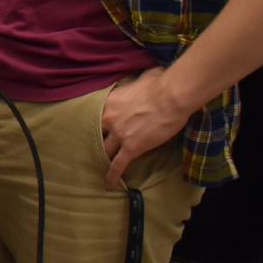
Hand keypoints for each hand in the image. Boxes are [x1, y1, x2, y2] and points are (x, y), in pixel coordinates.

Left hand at [99, 67, 190, 189]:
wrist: (171, 97)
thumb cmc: (160, 83)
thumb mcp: (141, 78)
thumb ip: (134, 82)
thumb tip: (141, 79)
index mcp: (110, 101)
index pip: (95, 113)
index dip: (95, 120)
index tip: (92, 125)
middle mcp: (109, 118)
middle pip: (96, 132)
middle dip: (94, 139)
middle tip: (91, 146)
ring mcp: (119, 134)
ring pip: (105, 149)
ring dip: (102, 156)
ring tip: (98, 165)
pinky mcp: (131, 147)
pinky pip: (118, 164)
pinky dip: (112, 175)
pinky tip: (108, 184)